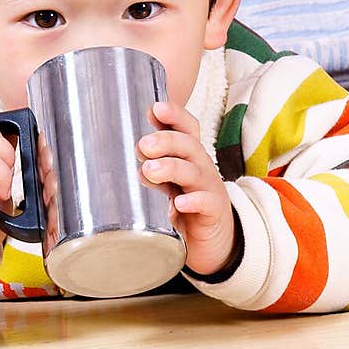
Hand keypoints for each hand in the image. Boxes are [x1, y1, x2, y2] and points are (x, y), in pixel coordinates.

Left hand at [137, 100, 237, 275]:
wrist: (215, 239)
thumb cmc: (188, 204)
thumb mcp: (170, 182)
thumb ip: (154, 165)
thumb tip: (133, 150)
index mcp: (189, 156)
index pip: (187, 129)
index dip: (174, 116)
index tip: (155, 108)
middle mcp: (201, 167)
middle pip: (188, 145)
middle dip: (166, 141)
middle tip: (143, 145)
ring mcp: (209, 188)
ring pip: (193, 172)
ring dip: (171, 168)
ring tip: (149, 171)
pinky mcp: (213, 211)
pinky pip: (206, 203)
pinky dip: (192, 201)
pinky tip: (178, 204)